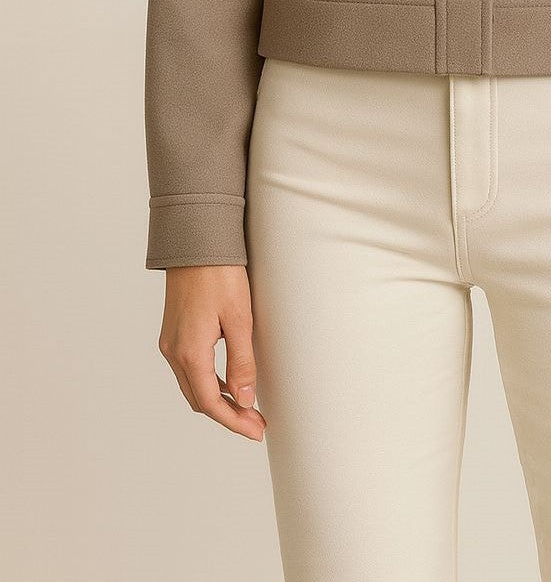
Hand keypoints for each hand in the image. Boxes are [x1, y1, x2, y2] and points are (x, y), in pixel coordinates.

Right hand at [158, 265, 266, 441]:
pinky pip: (190, 369)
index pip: (211, 403)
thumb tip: (246, 400)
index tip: (257, 430)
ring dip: (218, 400)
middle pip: (199, 400)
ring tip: (248, 408)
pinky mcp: (174, 333)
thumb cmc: (220, 276)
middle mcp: (174, 352)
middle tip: (257, 424)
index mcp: (190, 352)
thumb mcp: (240, 319)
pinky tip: (230, 381)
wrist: (196, 242)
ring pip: (193, 386)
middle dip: (228, 416)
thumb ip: (242, 362)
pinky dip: (209, 382)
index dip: (234, 422)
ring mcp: (171, 342)